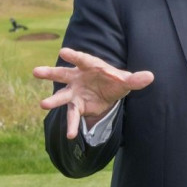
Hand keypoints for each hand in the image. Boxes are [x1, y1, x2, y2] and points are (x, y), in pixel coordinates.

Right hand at [34, 47, 153, 138]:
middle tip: (35, 71)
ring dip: (52, 100)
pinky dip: (72, 125)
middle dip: (50, 72)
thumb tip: (150, 77)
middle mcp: (78, 77)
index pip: (81, 59)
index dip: (74, 56)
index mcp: (90, 66)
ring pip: (61, 95)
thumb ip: (136, 79)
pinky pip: (72, 116)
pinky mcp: (76, 106)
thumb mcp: (126, 81)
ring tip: (43, 104)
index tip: (63, 51)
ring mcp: (74, 92)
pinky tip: (71, 135)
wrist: (110, 92)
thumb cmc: (115, 81)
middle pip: (62, 74)